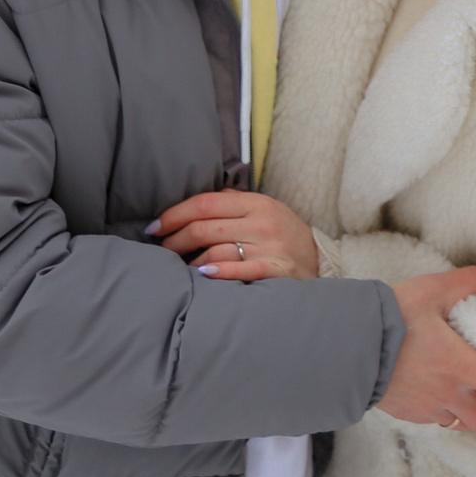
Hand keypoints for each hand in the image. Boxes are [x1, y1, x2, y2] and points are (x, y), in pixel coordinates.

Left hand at [149, 190, 318, 282]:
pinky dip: (220, 271)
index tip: (156, 227)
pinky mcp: (275, 270)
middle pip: (205, 227)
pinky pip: (242, 270)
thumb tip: (193, 202)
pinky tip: (204, 274)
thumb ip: (233, 202)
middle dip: (176, 239)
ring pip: (217, 250)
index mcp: (255, 203)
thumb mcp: (263, 208)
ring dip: (191, 260)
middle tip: (163, 248)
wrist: (319, 259)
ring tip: (181, 267)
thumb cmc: (282, 233)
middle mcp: (261, 222)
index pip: (205, 203)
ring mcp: (269, 246)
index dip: (175, 214)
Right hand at [376, 266, 475, 444]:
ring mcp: (428, 407)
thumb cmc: (390, 315)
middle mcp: (450, 393)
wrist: (346, 345)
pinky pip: (439, 419)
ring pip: (465, 425)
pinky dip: (453, 415)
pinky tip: (454, 404)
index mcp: (461, 366)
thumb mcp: (433, 289)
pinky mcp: (410, 413)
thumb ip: (471, 281)